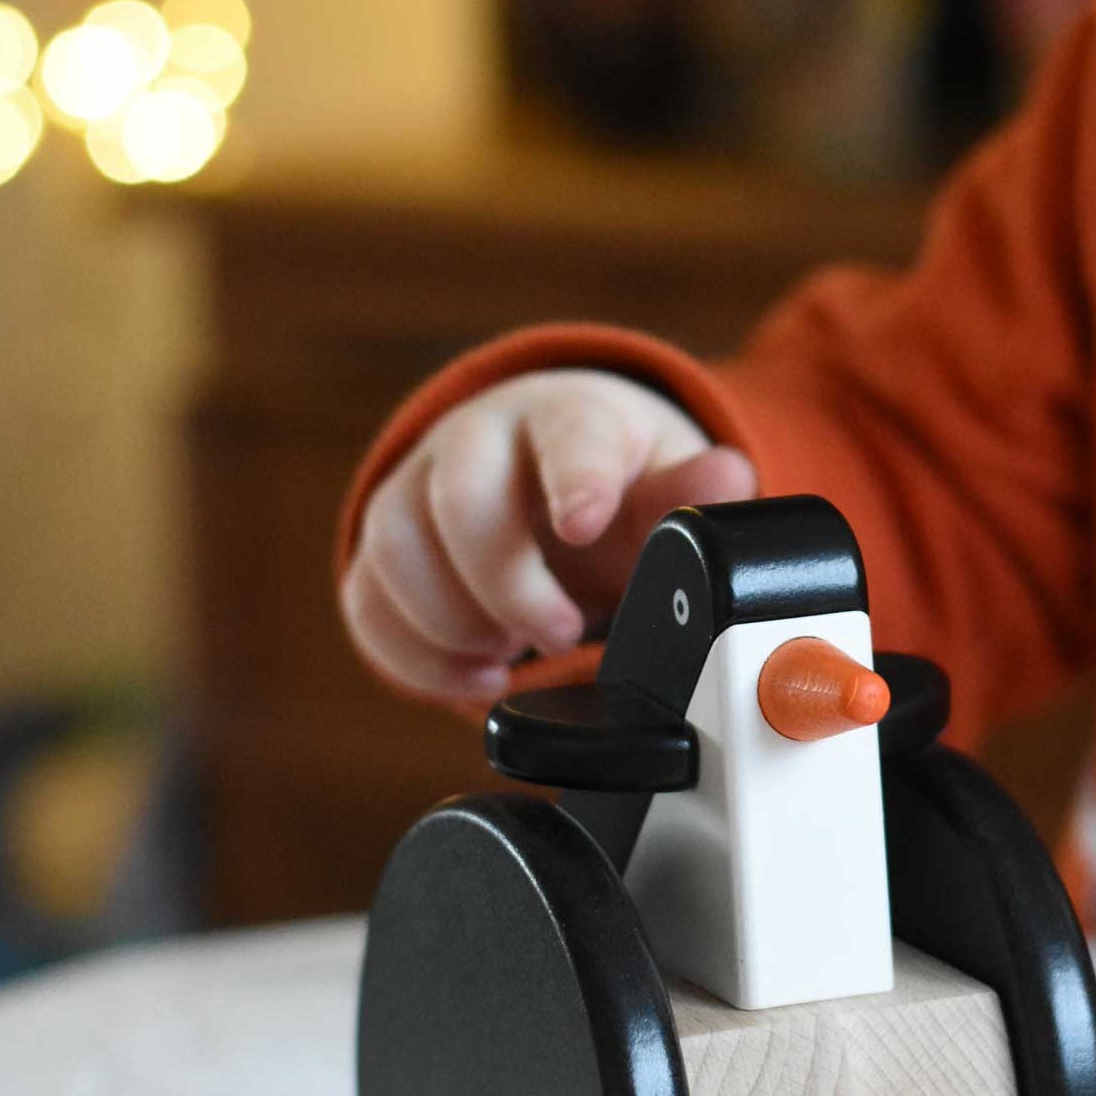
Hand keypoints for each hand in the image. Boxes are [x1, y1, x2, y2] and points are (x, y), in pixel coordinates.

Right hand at [340, 368, 757, 703]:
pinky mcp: (381, 552)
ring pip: (395, 547)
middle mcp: (476, 441)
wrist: (542, 474)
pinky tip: (478, 678)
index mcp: (564, 417)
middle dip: (507, 583)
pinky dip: (418, 658)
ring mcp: (416, 491)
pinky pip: (366, 602)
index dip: (574, 480)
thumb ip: (693, 491)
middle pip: (461, 496)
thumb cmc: (609, 480)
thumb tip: (728, 479)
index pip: (564, 434)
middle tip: (560, 632)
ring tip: (510, 657)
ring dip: (453, 622)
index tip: (584, 526)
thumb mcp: (663, 481)